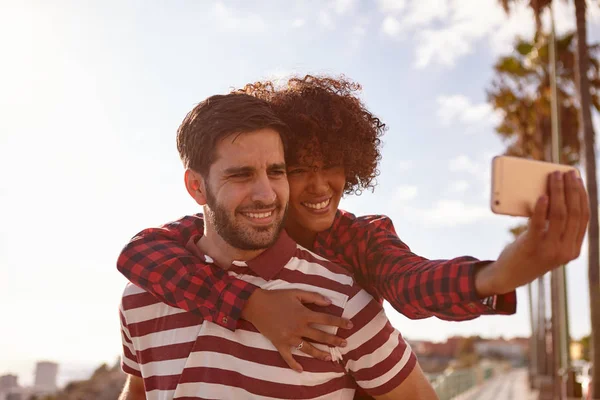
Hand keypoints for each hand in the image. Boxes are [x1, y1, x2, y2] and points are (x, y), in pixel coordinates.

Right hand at [241, 288, 352, 371]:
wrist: (256, 305)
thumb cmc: (277, 297)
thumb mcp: (296, 293)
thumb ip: (314, 297)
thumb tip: (329, 302)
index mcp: (304, 314)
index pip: (326, 319)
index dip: (339, 322)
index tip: (350, 325)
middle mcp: (299, 328)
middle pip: (321, 336)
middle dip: (334, 340)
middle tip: (345, 344)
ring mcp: (289, 338)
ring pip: (308, 349)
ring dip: (320, 354)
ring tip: (330, 358)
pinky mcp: (280, 344)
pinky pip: (288, 357)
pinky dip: (294, 364)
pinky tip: (300, 370)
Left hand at [476, 170, 588, 295]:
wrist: (508, 277)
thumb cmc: (527, 255)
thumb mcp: (548, 244)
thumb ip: (555, 228)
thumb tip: (554, 195)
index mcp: (573, 249)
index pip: (584, 217)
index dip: (582, 195)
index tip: (577, 179)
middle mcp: (566, 250)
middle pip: (574, 213)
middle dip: (571, 189)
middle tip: (566, 172)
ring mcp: (550, 250)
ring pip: (559, 215)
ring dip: (557, 192)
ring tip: (553, 177)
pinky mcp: (531, 247)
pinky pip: (539, 224)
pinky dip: (542, 208)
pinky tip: (542, 196)